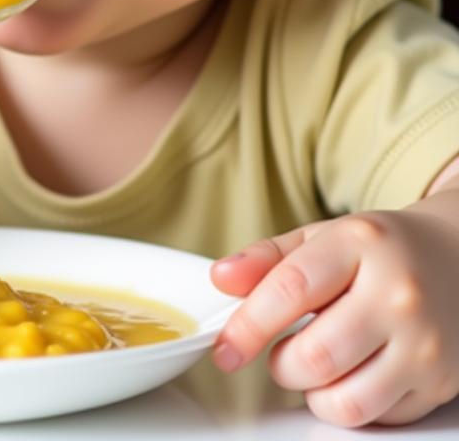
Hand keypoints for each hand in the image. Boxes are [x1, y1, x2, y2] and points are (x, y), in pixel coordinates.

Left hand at [210, 210, 458, 425]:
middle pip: (316, 356)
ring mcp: (426, 344)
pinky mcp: (441, 384)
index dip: (248, 326)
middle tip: (281, 352)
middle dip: (281, 364)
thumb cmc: (379, 249)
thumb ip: (266, 259)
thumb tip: (220, 279)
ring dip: (312, 392)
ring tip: (313, 366)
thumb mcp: (320, 237)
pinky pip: (378, 418)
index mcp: (360, 245)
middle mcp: (399, 295)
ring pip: (346, 401)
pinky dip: (349, 405)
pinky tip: (350, 374)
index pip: (290, 291)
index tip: (225, 348)